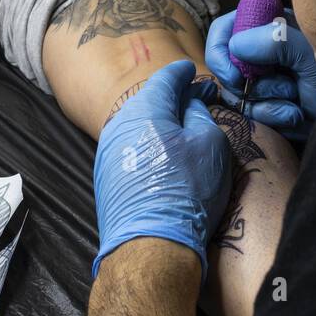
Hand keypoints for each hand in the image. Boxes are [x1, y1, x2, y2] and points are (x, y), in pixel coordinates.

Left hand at [92, 60, 231, 280]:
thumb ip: (199, 114)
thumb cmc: (185, 193)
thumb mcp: (210, 144)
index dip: (181, 73)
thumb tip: (190, 105)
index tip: (189, 70)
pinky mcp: (105, 175)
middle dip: (169, 97)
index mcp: (145, 110)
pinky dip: (146, 143)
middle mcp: (120, 124)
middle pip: (147, 101)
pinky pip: (129, 147)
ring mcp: (108, 151)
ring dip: (157, 123)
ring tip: (178, 128)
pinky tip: (161, 156)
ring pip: (136, 125)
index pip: (164, 79)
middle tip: (191, 98)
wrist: (150, 245)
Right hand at [205, 9, 315, 129]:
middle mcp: (261, 50)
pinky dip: (273, 116)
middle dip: (254, 83)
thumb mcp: (312, 53)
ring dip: (267, 102)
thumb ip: (276, 42)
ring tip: (296, 101)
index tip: (234, 75)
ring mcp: (262, 78)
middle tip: (287, 86)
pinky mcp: (266, 103)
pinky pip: (251, 113)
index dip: (221, 52)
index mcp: (268, 26)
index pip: (224, 30)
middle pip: (227, 67)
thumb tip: (236, 47)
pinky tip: (295, 114)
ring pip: (237, 93)